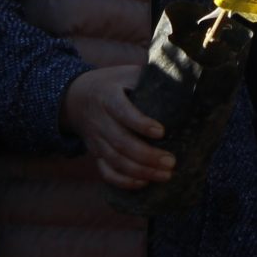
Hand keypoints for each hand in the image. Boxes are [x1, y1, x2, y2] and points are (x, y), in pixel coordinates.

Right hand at [62, 64, 175, 190]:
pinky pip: (106, 172)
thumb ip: (147, 77)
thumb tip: (181, 81)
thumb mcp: (125, 73)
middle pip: (121, 142)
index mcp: (107, 96)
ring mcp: (96, 139)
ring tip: (165, 175)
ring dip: (141, 171)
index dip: (141, 123)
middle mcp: (100, 120)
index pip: (123, 112)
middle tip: (171, 162)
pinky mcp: (95, 153)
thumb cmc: (111, 83)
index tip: (162, 132)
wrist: (75, 97)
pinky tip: (143, 183)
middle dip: (147, 155)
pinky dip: (123, 181)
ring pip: (116, 160)